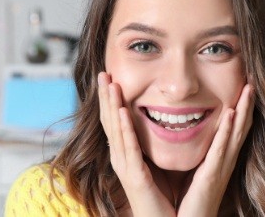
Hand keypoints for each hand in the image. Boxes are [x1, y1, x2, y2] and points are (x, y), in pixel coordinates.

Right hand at [98, 72, 175, 216]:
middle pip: (110, 120)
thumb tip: (153, 119)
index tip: (109, 76)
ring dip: (112, 106)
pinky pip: (129, 148)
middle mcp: (121, 157)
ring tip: (109, 84)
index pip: (114, 119)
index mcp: (126, 152)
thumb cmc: (162, 192)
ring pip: (115, 130)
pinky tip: (123, 112)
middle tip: (102, 73)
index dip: (110, 99)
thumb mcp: (153, 160)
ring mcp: (125, 166)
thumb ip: (150, 141)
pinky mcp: (135, 177)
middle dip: (105, 96)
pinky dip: (125, 129)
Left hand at [177, 84, 254, 216]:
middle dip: (246, 104)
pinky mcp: (212, 176)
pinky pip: (221, 150)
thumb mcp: (190, 168)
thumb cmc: (186, 199)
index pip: (233, 129)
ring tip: (248, 90)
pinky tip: (230, 114)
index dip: (240, 109)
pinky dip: (227, 131)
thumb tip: (180, 129)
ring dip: (243, 111)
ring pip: (236, 134)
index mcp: (218, 158)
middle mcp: (224, 161)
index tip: (242, 88)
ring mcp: (221, 168)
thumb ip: (192, 151)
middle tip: (251, 82)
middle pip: (239, 127)